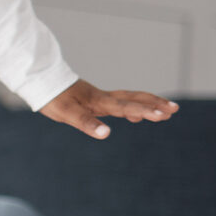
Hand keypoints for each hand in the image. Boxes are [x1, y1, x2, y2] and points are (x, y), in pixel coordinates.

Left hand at [40, 79, 178, 139]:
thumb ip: (86, 123)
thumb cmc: (52, 98)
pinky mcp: (95, 99)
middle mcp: (103, 98)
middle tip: (174, 110)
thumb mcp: (66, 114)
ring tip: (165, 112)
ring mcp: (100, 97)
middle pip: (134, 99)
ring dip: (148, 104)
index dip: (144, 111)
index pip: (126, 107)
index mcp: (99, 102)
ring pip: (130, 99)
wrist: (40, 81)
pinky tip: (136, 116)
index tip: (162, 115)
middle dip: (155, 104)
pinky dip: (133, 107)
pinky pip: (120, 102)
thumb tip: (106, 134)